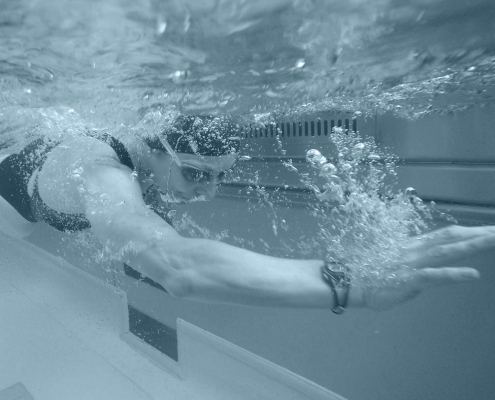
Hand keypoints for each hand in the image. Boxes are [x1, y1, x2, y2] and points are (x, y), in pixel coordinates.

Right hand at [353, 225, 494, 309]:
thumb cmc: (364, 273)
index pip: (444, 236)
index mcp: (410, 247)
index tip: (486, 229)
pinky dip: (454, 274)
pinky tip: (473, 274)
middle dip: (478, 234)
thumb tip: (425, 279)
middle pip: (450, 238)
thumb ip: (411, 271)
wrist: (347, 280)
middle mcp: (414, 251)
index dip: (466, 232)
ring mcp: (411, 264)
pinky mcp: (407, 279)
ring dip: (472, 246)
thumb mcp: (390, 267)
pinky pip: (434, 276)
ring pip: (446, 251)